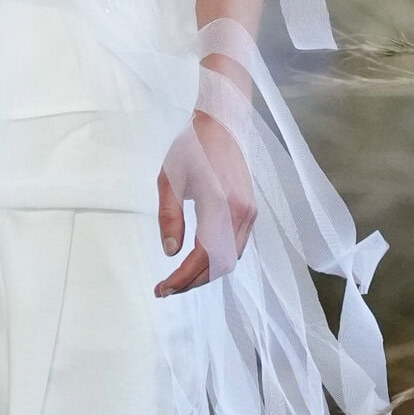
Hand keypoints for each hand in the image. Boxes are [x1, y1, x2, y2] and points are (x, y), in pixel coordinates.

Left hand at [154, 109, 256, 295]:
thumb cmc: (191, 148)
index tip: (161, 289)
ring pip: (231, 260)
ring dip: (205, 274)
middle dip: (193, 282)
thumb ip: (169, 218)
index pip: (203, 257)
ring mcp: (250, 214)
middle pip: (220, 265)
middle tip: (166, 289)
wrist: (222, 125)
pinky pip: (236, 247)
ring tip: (178, 279)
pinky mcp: (251, 212)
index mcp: (220, 205)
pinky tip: (197, 261)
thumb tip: (171, 253)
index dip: (182, 279)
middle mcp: (241, 214)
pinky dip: (217, 261)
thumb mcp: (170, 181)